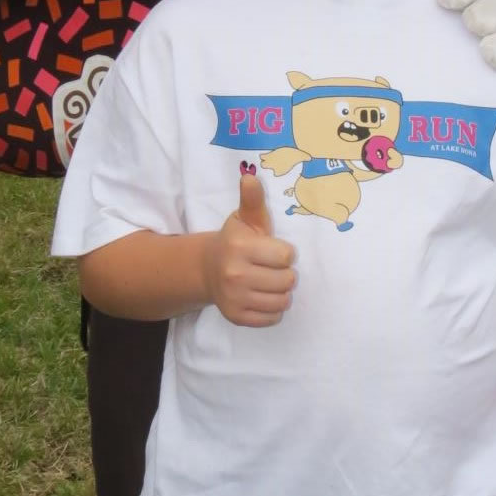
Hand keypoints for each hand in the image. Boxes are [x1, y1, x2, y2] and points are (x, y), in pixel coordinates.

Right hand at [204, 173, 296, 327]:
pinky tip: (262, 296)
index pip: (286, 256)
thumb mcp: (244, 218)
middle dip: (285, 273)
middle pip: (288, 280)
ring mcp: (234, 298)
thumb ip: (252, 199)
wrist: (207, 269)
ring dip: (281, 292)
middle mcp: (235, 274)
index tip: (272, 250)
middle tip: (271, 268)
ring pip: (283, 301)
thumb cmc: (235, 240)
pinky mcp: (236, 317)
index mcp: (240, 247)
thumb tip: (250, 177)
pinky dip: (273, 309)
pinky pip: (272, 318)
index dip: (284, 252)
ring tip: (269, 282)